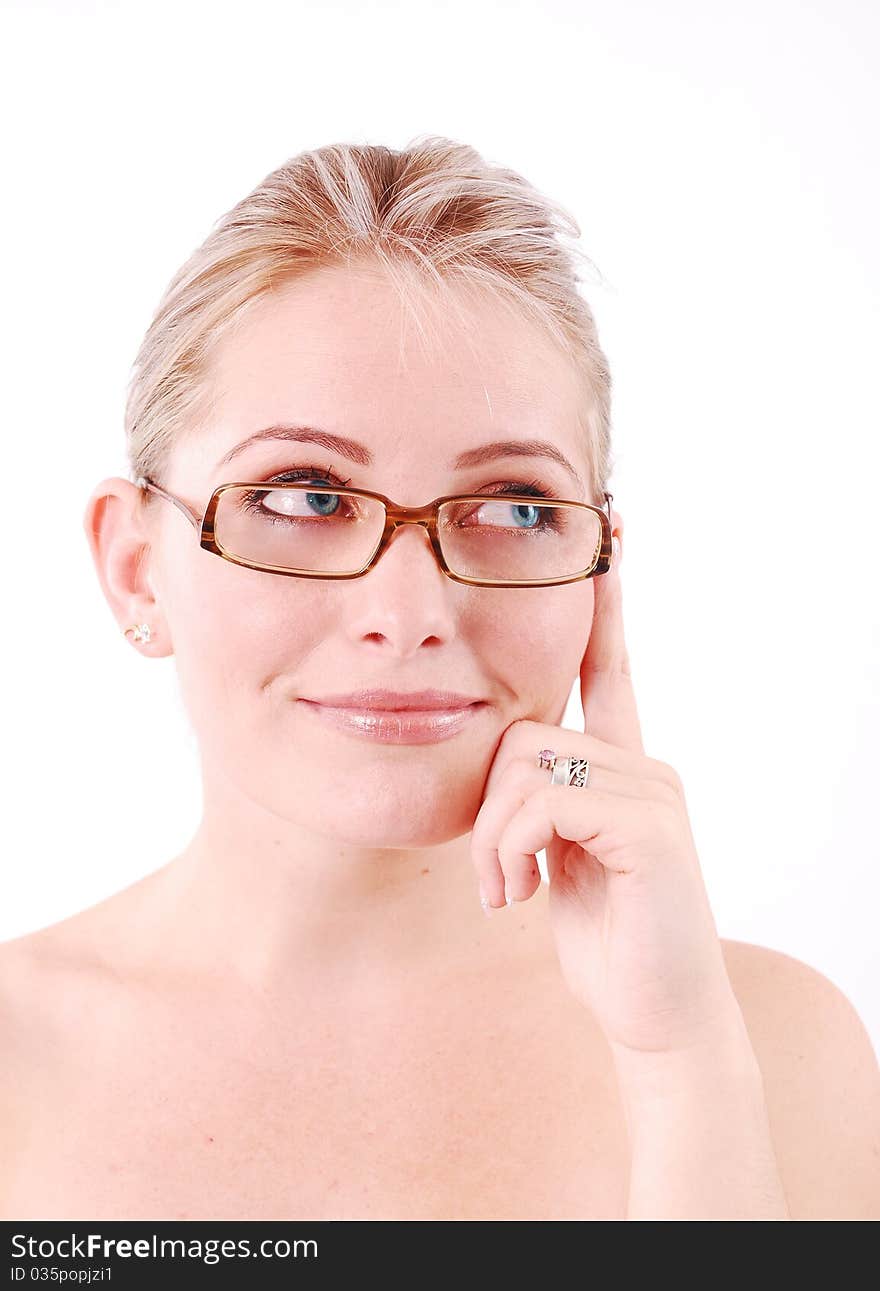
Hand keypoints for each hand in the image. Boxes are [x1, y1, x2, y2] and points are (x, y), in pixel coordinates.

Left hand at [471, 535, 740, 1058]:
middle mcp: (646, 768)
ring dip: (494, 839)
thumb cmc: (609, 938)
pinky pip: (544, 802)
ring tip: (505, 891)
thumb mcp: (562, 860)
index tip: (606, 548)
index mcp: (624, 771)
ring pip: (527, 766)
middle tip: (494, 876)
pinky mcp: (651, 827)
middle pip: (523, 733)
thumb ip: (544, 808)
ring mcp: (654, 793)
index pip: (608, 675)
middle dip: (488, 809)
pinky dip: (511, 849)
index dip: (603, 616)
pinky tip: (519, 894)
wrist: (658, 1015)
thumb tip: (508, 782)